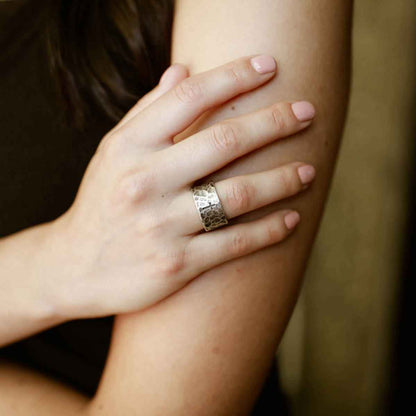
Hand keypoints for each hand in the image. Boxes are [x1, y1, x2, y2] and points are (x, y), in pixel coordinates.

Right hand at [50, 54, 315, 318]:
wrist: (75, 267)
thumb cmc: (102, 202)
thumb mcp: (113, 151)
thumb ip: (147, 111)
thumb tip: (183, 69)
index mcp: (130, 147)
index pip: (190, 96)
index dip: (235, 76)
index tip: (270, 66)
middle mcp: (145, 182)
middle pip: (224, 142)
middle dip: (274, 122)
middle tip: (308, 111)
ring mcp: (162, 226)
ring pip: (238, 196)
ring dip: (282, 180)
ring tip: (308, 170)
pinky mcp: (177, 264)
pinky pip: (235, 243)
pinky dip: (270, 230)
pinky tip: (292, 219)